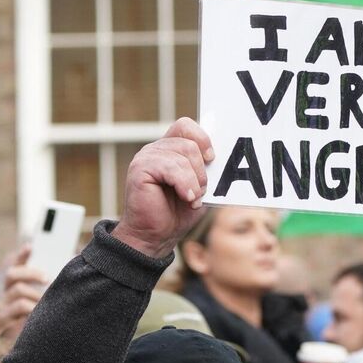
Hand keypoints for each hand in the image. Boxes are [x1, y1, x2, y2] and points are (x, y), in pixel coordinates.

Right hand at [0, 244, 47, 345]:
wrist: (26, 353)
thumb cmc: (42, 323)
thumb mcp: (45, 304)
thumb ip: (51, 289)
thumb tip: (72, 268)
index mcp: (17, 285)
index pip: (16, 264)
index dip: (22, 255)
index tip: (31, 245)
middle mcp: (6, 293)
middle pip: (12, 274)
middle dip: (31, 273)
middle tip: (47, 278)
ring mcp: (2, 307)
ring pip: (17, 292)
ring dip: (35, 295)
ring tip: (48, 302)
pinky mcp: (2, 321)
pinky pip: (18, 310)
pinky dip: (32, 310)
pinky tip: (42, 314)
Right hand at [116, 118, 214, 258]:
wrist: (156, 236)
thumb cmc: (177, 213)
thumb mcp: (200, 188)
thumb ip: (208, 171)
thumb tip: (222, 158)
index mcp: (169, 149)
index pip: (186, 126)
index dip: (203, 139)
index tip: (212, 159)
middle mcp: (156, 149)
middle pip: (189, 144)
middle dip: (201, 170)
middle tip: (199, 191)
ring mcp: (146, 157)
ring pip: (183, 156)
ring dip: (194, 182)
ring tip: (191, 199)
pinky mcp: (140, 169)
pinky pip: (171, 168)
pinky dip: (184, 185)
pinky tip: (186, 198)